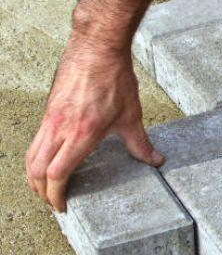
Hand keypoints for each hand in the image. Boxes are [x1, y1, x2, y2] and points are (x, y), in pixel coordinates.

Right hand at [25, 43, 163, 211]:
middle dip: (41, 192)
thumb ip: (140, 144)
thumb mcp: (132, 116)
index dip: (56, 195)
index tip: (62, 206)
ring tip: (46, 188)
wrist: (96, 48)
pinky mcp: (48, 109)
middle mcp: (59, 128)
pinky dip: (36, 157)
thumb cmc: (114, 80)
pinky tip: (47, 161)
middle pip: (36, 170)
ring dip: (34, 176)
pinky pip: (35, 140)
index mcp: (80, 135)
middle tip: (53, 202)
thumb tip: (156, 161)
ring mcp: (50, 118)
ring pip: (31, 155)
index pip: (57, 174)